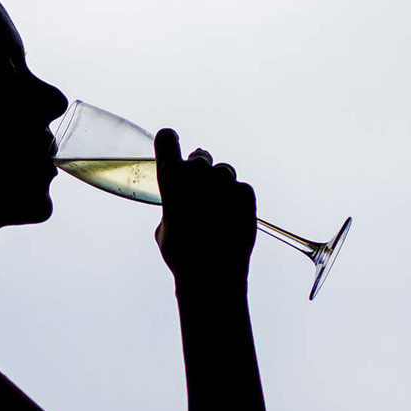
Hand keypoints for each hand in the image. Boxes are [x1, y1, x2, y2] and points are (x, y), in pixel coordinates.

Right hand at [153, 128, 254, 289]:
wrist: (213, 272)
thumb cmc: (181, 253)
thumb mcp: (164, 227)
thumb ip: (172, 205)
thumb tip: (181, 204)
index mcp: (171, 176)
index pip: (167, 138)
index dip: (169, 144)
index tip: (171, 149)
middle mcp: (198, 170)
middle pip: (199, 158)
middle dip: (198, 172)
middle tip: (198, 196)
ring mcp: (225, 180)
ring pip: (222, 172)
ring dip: (218, 185)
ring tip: (215, 212)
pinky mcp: (246, 192)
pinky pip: (239, 189)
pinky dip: (235, 201)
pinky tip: (229, 221)